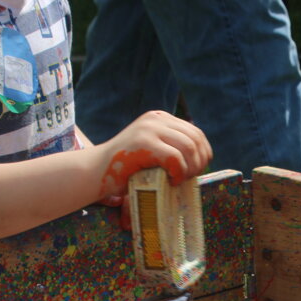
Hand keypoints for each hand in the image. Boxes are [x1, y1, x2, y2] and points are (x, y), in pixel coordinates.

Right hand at [97, 110, 212, 198]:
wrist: (96, 171)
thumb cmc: (126, 168)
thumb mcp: (153, 149)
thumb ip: (172, 146)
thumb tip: (204, 156)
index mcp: (160, 118)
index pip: (195, 132)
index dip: (203, 154)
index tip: (195, 171)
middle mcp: (155, 119)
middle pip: (195, 139)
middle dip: (199, 162)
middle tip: (189, 178)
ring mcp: (149, 129)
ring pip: (188, 148)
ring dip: (190, 169)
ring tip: (180, 180)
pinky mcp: (144, 143)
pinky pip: (176, 158)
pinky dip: (179, 173)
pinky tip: (172, 181)